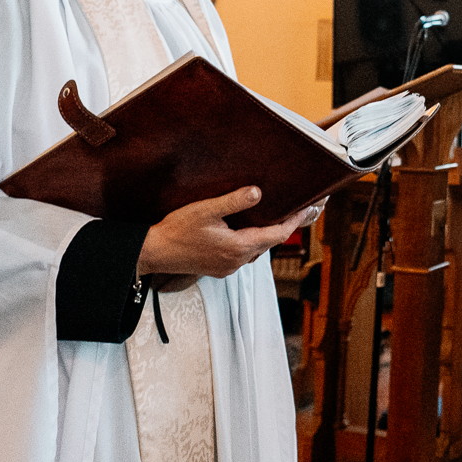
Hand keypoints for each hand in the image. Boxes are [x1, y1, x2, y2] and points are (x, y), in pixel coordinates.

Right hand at [137, 186, 315, 278]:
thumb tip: (258, 192)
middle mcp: (237, 261)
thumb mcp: (205, 210)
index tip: (308, 208)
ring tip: (277, 218)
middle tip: (298, 210)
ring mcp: (228, 268)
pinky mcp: (219, 269)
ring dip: (268, 236)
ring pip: (257, 250)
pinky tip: (250, 231)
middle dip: (284, 227)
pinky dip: (253, 242)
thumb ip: (233, 201)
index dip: (294, 221)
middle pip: (270, 243)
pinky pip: (245, 255)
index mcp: (238, 247)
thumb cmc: (177, 230)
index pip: (277, 235)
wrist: (154, 253)